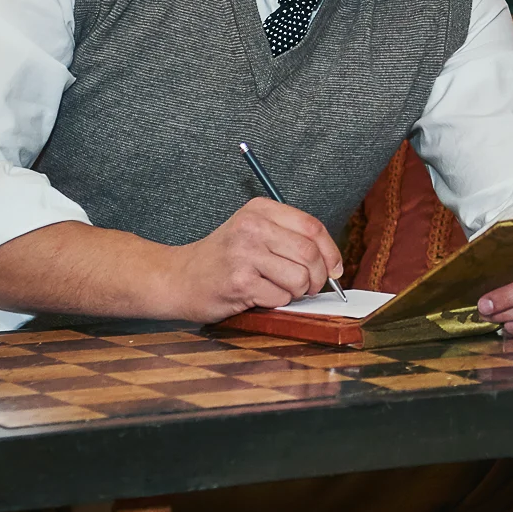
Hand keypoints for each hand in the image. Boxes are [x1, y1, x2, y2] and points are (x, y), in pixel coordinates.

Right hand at [161, 198, 343, 322]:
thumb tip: (334, 264)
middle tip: (310, 287)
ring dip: (297, 291)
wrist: (177, 279)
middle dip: (318, 277)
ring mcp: (244, 253)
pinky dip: (277, 302)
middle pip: (310, 253)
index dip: (331, 251)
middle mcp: (252, 226)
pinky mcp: (239, 281)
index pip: (313, 227)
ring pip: (299, 277)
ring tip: (281, 290)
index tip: (335, 268)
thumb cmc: (223, 259)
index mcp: (260, 209)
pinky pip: (280, 296)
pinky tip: (259, 296)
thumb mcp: (254, 233)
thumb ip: (290, 238)